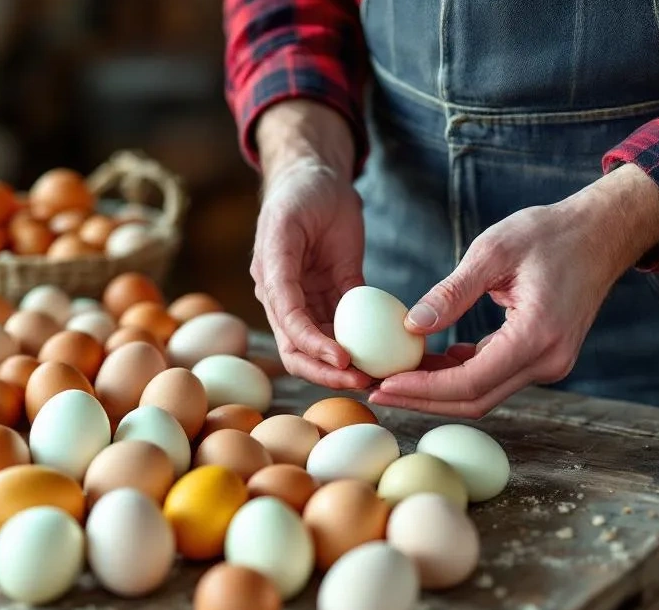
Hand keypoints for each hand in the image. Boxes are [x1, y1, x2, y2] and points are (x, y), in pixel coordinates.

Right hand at [251, 101, 371, 388]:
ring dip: (346, 367)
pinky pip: (348, 329)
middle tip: (364, 381)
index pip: (288, 323)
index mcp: (271, 278)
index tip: (343, 359)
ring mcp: (309, 300)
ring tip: (379, 378)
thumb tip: (293, 311)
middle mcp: (284, 297)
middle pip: (298, 350)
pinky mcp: (334, 296)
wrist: (316, 177)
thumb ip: (288, 263)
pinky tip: (387, 358)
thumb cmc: (303, 191)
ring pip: (322, 347)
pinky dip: (364, 346)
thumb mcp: (291, 220)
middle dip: (327, 371)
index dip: (312, 345)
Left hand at [369, 163, 658, 416]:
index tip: (383, 385)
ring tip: (395, 375)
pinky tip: (430, 361)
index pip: (471, 382)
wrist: (602, 233)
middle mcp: (549, 361)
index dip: (423, 390)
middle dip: (423, 399)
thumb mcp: (495, 249)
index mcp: (538, 335)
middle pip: (475, 400)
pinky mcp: (544, 359)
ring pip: (484, 393)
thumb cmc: (550, 232)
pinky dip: (460, 375)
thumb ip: (453, 291)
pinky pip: (495, 377)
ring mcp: (550, 364)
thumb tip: (411, 326)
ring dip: (439, 389)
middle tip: (378, 390)